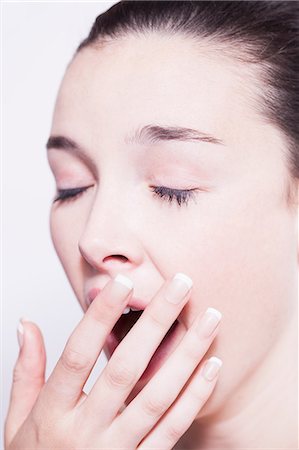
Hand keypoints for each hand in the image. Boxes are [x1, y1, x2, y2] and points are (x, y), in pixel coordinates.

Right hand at [4, 274, 221, 448]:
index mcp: (53, 414)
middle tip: (181, 284)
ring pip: (157, 397)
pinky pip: (172, 430)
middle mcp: (86, 431)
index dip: (100, 317)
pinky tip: (212, 366)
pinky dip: (194, 397)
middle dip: (156, 322)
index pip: (78, 355)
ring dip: (187, 354)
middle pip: (125, 369)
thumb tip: (27, 324)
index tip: (123, 282)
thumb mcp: (18, 420)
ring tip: (210, 318)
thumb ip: (26, 371)